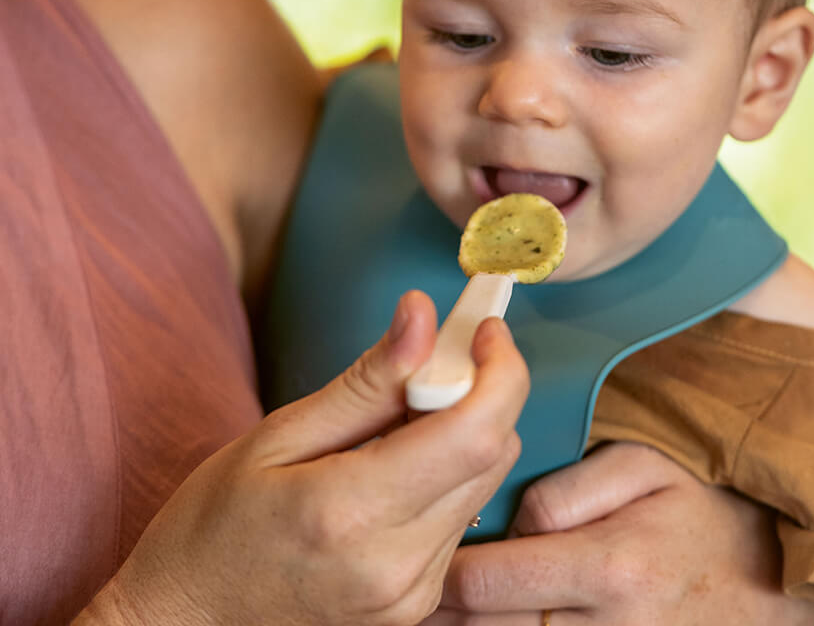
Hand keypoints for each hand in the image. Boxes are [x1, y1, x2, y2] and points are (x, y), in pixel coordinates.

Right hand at [78, 290, 528, 625]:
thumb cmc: (214, 526)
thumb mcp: (278, 435)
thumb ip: (367, 380)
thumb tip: (422, 314)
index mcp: (352, 512)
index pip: (476, 432)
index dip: (499, 369)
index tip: (485, 329)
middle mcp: (396, 565)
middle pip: (493, 453)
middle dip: (480, 391)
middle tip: (431, 362)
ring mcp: (411, 595)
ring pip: (483, 484)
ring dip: (464, 433)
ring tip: (398, 421)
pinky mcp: (417, 607)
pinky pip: (460, 518)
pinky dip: (446, 475)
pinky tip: (396, 466)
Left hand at [429, 441, 813, 624]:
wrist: (775, 575)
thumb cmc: (702, 512)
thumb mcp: (643, 469)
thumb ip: (570, 488)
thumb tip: (515, 518)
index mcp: (609, 566)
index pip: (490, 581)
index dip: (445, 572)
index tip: (426, 553)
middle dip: (446, 612)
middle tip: (418, 587)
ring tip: (450, 608)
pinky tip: (498, 619)